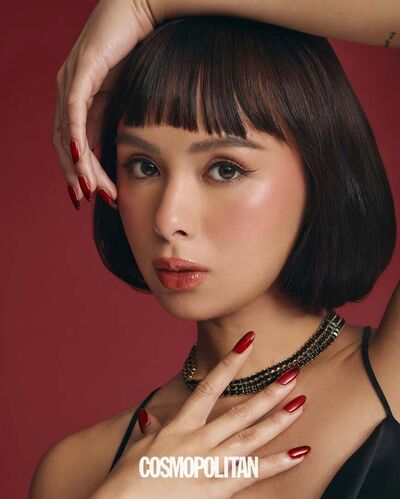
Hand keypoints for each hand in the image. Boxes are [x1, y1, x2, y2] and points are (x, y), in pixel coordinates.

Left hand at [53, 0, 157, 208]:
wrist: (142, 10)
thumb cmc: (137, 51)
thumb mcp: (125, 97)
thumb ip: (114, 120)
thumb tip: (119, 151)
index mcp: (79, 102)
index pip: (73, 145)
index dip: (79, 172)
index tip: (92, 196)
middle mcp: (68, 94)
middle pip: (65, 144)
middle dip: (76, 175)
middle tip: (89, 200)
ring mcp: (71, 81)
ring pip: (68, 133)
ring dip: (79, 164)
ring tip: (91, 189)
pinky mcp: (83, 70)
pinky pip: (74, 109)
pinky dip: (76, 134)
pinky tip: (81, 155)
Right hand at [89, 331, 308, 498]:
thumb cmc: (128, 479)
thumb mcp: (139, 449)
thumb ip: (151, 430)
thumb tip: (147, 416)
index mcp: (181, 426)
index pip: (210, 386)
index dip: (230, 362)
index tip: (248, 342)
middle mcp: (198, 440)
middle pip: (240, 411)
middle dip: (268, 392)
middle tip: (293, 373)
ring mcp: (209, 464)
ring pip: (251, 437)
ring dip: (278, 420)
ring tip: (301, 403)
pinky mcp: (216, 489)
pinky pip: (253, 474)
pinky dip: (278, 464)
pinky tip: (299, 453)